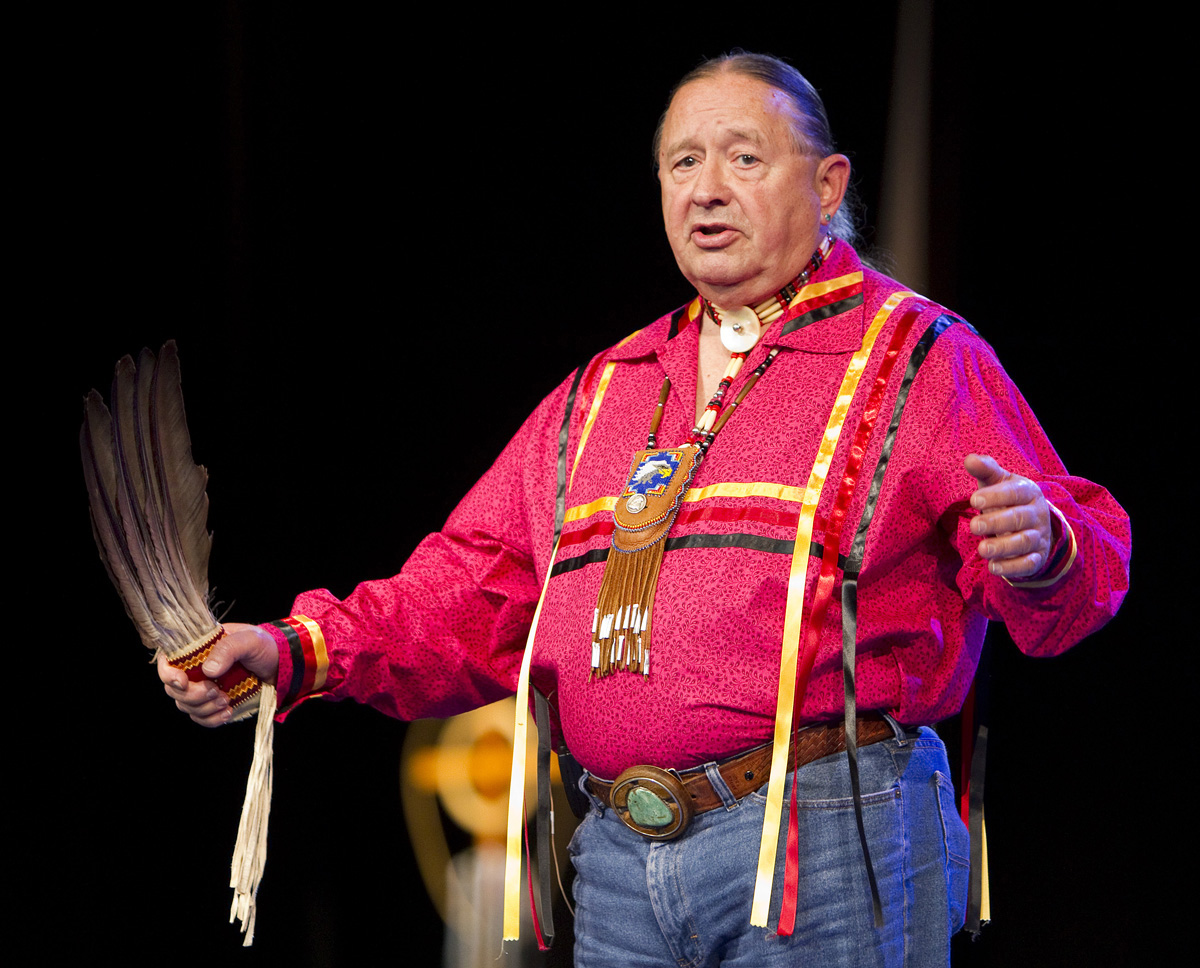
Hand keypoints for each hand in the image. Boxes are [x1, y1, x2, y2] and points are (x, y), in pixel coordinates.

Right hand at [158, 622, 279, 726]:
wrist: (283, 666)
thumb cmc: (264, 647)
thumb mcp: (249, 640)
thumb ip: (228, 649)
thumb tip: (208, 670)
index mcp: (198, 649)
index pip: (168, 661)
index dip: (167, 674)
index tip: (182, 682)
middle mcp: (196, 670)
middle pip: (173, 690)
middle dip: (192, 695)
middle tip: (215, 691)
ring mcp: (204, 688)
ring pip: (186, 706)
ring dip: (203, 708)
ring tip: (226, 700)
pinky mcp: (214, 704)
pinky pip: (201, 718)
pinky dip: (211, 719)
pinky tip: (227, 712)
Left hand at [965, 454, 1052, 579]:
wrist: (1033, 524)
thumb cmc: (1006, 499)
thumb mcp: (997, 482)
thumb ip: (985, 470)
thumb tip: (969, 459)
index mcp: (1028, 492)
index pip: (1015, 492)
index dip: (996, 496)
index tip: (974, 500)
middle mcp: (1037, 514)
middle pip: (1019, 518)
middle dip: (996, 523)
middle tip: (973, 526)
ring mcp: (1038, 537)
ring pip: (1024, 542)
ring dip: (1003, 547)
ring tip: (982, 549)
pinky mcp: (1036, 558)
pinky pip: (1028, 564)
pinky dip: (1012, 567)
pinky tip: (993, 567)